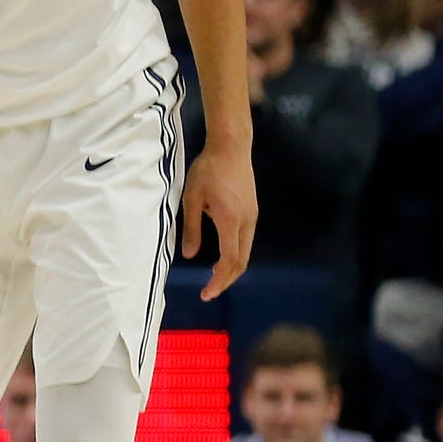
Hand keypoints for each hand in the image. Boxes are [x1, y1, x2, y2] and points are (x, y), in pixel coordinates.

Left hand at [179, 146, 254, 299]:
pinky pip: (246, 241)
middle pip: (241, 261)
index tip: (206, 293)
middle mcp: (246, 222)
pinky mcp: (252, 211)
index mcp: (230, 220)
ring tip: (213, 278)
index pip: (229, 261)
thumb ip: (191, 228)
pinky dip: (235, 255)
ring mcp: (252, 216)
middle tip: (209, 292)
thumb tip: (190, 255)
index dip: (219, 281)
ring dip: (231, 268)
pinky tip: (221, 257)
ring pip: (246, 252)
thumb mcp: (192, 199)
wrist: (231, 148)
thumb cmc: (208, 170)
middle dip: (226, 280)